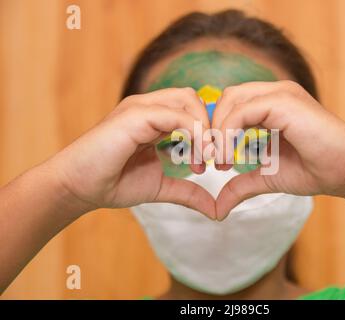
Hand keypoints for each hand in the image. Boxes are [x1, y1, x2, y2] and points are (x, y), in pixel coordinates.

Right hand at [48, 88, 215, 218]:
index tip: (214, 162)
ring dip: (204, 129)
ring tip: (205, 159)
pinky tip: (195, 157)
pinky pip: (174, 115)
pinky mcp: (134, 116)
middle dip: (211, 126)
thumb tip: (217, 209)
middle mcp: (149, 108)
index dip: (209, 131)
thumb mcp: (161, 187)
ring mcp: (140, 108)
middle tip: (214, 158)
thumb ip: (189, 192)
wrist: (78, 187)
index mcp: (155, 119)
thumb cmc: (113, 183)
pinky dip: (193, 132)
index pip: (192, 109)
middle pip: (193, 98)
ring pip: (187, 100)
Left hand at [212, 80, 344, 219]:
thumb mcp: (269, 176)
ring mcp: (281, 94)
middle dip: (213, 127)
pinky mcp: (285, 102)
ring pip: (231, 99)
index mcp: (272, 104)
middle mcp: (275, 93)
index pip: (231, 104)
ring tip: (219, 160)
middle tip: (211, 160)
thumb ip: (241, 185)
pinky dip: (229, 132)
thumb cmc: (316, 169)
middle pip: (227, 98)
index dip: (217, 129)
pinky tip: (230, 156)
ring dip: (218, 130)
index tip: (214, 162)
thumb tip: (218, 209)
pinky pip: (243, 111)